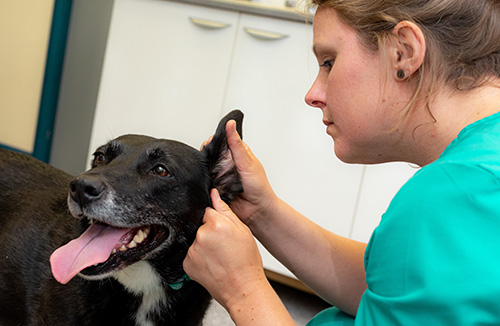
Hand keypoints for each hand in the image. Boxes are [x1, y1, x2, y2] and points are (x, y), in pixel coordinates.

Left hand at [183, 189, 266, 307]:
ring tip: (219, 257)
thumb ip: (226, 211)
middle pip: (201, 226)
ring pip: (195, 240)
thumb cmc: (247, 262)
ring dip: (204, 245)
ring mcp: (192, 251)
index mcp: (216, 224)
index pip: (208, 212)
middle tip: (224, 246)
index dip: (217, 221)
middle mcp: (201, 236)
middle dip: (210, 233)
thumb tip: (214, 194)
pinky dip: (199, 257)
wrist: (242, 288)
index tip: (223, 232)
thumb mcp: (243, 231)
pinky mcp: (187, 263)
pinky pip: (191, 254)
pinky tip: (212, 263)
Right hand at [203, 120, 277, 225]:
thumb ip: (236, 145)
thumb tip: (231, 124)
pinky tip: (203, 178)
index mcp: (237, 155)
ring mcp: (221, 176)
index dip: (216, 140)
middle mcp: (228, 165)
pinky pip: (205, 182)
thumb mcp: (247, 161)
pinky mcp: (215, 188)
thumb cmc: (258, 187)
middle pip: (212, 154)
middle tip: (206, 154)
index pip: (223, 142)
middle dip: (207, 154)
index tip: (211, 140)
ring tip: (204, 166)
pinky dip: (203, 180)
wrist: (257, 210)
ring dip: (205, 167)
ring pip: (206, 168)